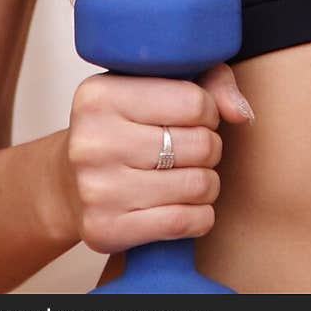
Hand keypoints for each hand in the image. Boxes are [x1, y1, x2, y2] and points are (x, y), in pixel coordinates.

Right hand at [60, 63, 253, 253]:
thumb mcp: (157, 84)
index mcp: (100, 95)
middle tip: (195, 149)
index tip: (196, 116)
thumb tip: (241, 113)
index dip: (208, 110)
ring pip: (196, 185)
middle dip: (210, 148)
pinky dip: (200, 216)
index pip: (194, 102)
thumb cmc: (126, 124)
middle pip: (199, 145)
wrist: (69, 182)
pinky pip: (183, 223)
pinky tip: (188, 205)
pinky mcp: (104, 229)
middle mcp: (91, 141)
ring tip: (192, 175)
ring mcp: (95, 189)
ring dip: (208, 183)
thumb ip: (209, 81)